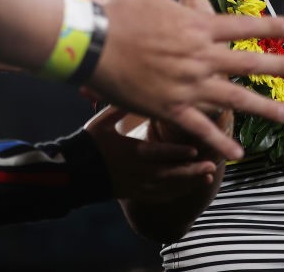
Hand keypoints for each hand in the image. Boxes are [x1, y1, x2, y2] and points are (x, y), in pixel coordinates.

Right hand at [84, 106, 218, 202]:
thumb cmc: (88, 143)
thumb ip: (122, 106)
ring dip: (189, 182)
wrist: (72, 172)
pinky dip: (177, 193)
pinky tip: (192, 187)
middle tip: (211, 165)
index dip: (176, 153)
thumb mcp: (102, 122)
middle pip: (167, 173)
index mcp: (129, 151)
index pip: (156, 154)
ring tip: (209, 176)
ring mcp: (136, 184)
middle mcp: (135, 170)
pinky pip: (159, 196)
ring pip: (167, 187)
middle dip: (190, 171)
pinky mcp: (134, 193)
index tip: (194, 150)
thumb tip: (137, 87)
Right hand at [91, 0, 283, 160]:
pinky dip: (219, 142)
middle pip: (249, 64)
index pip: (245, 27)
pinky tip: (237, 154)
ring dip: (264, 108)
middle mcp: (200, 57)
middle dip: (281, 68)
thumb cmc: (117, 11)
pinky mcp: (168, 109)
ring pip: (234, 99)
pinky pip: (199, 128)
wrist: (88, 45)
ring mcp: (187, 86)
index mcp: (198, 28)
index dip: (272, 28)